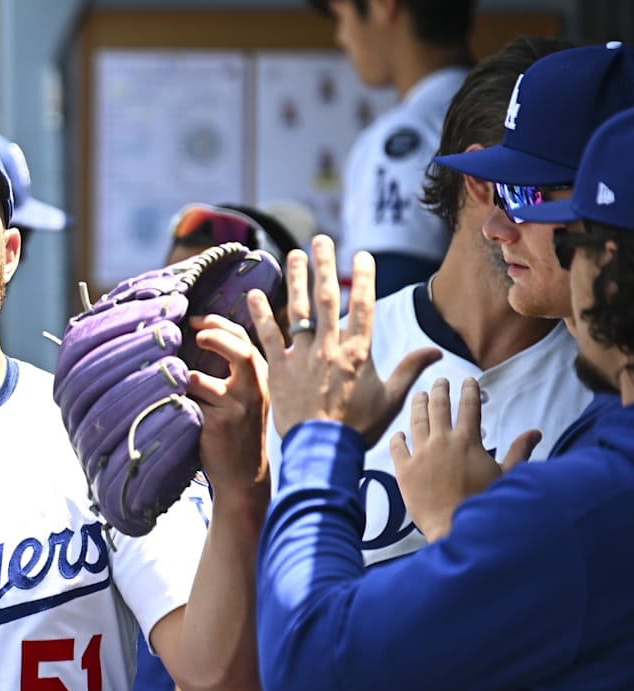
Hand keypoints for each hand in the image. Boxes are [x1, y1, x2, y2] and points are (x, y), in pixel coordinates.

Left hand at [186, 314, 269, 497]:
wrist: (244, 474)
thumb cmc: (239, 429)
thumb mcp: (247, 395)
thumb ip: (234, 368)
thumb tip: (199, 333)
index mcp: (260, 377)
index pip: (244, 339)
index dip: (218, 323)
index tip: (195, 320)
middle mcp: (253, 389)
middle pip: (240, 351)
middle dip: (215, 335)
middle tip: (194, 334)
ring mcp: (236, 408)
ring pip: (199, 380)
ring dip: (180, 377)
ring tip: (171, 381)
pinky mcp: (217, 425)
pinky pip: (187, 403)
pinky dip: (174, 399)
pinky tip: (168, 402)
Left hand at [248, 235, 440, 443]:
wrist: (323, 451)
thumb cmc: (358, 428)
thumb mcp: (391, 399)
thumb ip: (410, 370)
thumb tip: (436, 352)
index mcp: (358, 352)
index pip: (364, 306)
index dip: (364, 278)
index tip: (361, 255)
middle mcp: (330, 347)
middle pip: (328, 298)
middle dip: (325, 266)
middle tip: (321, 240)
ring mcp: (302, 356)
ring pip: (297, 309)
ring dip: (295, 280)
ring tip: (292, 254)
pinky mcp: (278, 369)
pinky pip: (267, 335)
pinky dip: (260, 314)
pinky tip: (253, 294)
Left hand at [389, 377, 540, 541]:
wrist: (455, 526)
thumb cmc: (483, 502)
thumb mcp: (506, 475)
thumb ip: (519, 451)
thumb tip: (535, 432)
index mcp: (467, 441)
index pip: (469, 407)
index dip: (469, 391)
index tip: (468, 380)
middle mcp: (442, 442)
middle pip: (439, 408)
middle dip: (440, 390)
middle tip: (440, 382)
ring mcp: (421, 454)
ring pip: (416, 421)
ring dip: (418, 405)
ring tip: (419, 395)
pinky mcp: (404, 470)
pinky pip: (398, 447)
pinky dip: (398, 437)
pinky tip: (399, 433)